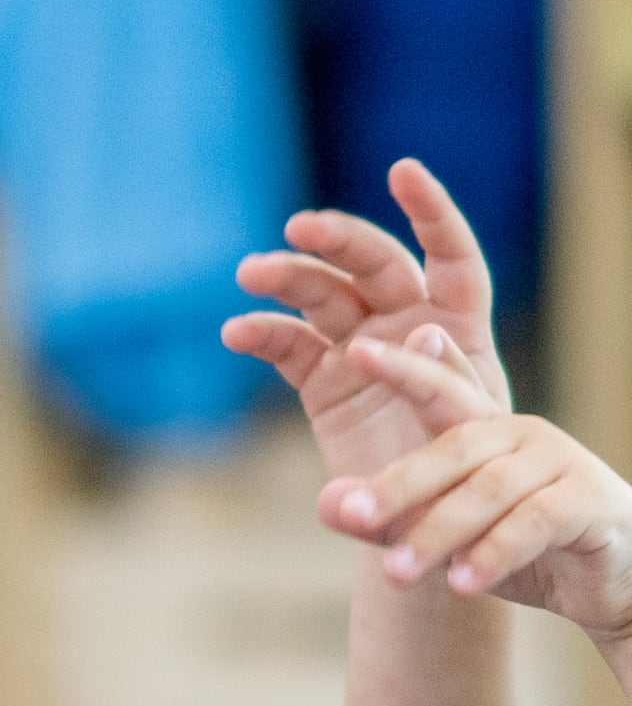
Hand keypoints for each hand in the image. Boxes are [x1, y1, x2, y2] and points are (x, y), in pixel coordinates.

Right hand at [227, 158, 508, 485]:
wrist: (418, 534)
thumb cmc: (459, 488)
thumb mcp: (468, 433)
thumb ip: (448, 381)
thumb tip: (424, 332)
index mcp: (462, 330)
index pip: (451, 258)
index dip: (431, 212)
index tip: (399, 172)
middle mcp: (411, 328)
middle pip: (376, 267)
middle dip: (338, 242)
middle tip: (298, 231)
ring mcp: (362, 352)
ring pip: (325, 297)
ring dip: (289, 280)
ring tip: (250, 273)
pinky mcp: (323, 383)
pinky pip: (290, 347)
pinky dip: (263, 335)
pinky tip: (237, 331)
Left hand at [316, 327, 631, 642]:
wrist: (600, 579)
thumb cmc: (514, 547)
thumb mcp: (441, 535)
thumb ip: (386, 519)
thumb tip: (328, 502)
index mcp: (483, 434)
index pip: (439, 392)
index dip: (403, 369)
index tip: (357, 350)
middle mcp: (522, 437)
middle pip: (454, 449)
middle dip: (401, 484)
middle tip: (354, 516)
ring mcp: (561, 463)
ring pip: (490, 490)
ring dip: (439, 532)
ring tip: (395, 574)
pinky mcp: (591, 501)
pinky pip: (537, 521)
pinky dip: (495, 552)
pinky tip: (463, 583)